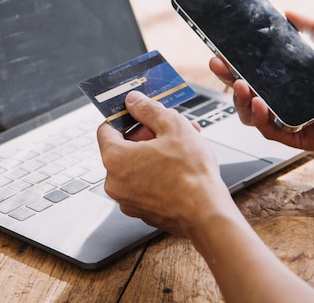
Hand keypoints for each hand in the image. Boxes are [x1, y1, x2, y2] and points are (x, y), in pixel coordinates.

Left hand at [96, 91, 231, 236]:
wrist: (207, 213)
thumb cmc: (191, 174)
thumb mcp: (173, 127)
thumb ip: (148, 109)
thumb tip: (133, 101)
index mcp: (115, 159)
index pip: (106, 129)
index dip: (124, 117)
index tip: (139, 113)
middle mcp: (114, 182)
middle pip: (123, 148)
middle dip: (147, 134)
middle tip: (169, 128)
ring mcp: (127, 199)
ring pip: (137, 166)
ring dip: (156, 153)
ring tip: (182, 146)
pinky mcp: (142, 211)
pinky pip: (144, 184)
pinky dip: (157, 173)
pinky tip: (180, 167)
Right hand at [209, 10, 313, 155]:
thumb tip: (288, 12)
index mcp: (297, 78)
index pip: (259, 70)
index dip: (238, 62)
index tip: (223, 50)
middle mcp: (291, 98)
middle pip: (249, 92)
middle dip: (229, 78)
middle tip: (219, 64)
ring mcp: (293, 119)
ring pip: (253, 114)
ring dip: (240, 100)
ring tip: (241, 86)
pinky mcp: (299, 137)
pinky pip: (270, 131)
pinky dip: (259, 118)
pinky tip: (258, 103)